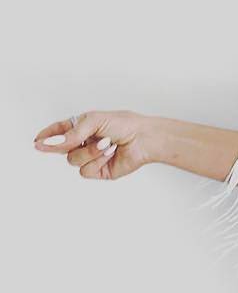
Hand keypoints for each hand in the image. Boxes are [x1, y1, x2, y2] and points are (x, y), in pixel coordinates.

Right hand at [33, 109, 154, 180]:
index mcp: (82, 127)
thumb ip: (71, 133)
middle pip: (59, 149)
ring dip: (89, 152)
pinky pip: (85, 171)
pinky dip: (97, 161)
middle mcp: (85, 143)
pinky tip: (110, 154)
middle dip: (61, 145)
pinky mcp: (99, 170)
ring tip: (106, 143)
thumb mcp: (94, 121)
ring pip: (72, 160)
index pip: (59, 132)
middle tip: (63, 142)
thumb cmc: (125, 125)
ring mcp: (91, 157)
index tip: (37, 141)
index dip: (46, 137)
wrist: (145, 139)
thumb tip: (50, 143)